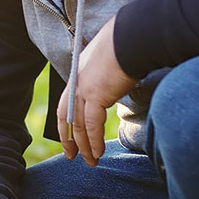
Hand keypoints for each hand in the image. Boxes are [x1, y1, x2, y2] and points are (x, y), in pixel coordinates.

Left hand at [58, 16, 137, 166]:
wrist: (132, 36)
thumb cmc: (127, 42)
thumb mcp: (110, 57)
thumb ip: (107, 71)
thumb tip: (116, 78)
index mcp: (78, 72)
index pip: (66, 103)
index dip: (66, 123)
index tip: (69, 138)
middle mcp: (77, 81)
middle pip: (68, 117)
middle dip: (69, 139)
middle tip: (73, 156)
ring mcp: (84, 89)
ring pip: (79, 125)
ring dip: (84, 146)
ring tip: (90, 161)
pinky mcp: (96, 95)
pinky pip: (91, 125)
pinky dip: (93, 141)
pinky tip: (97, 153)